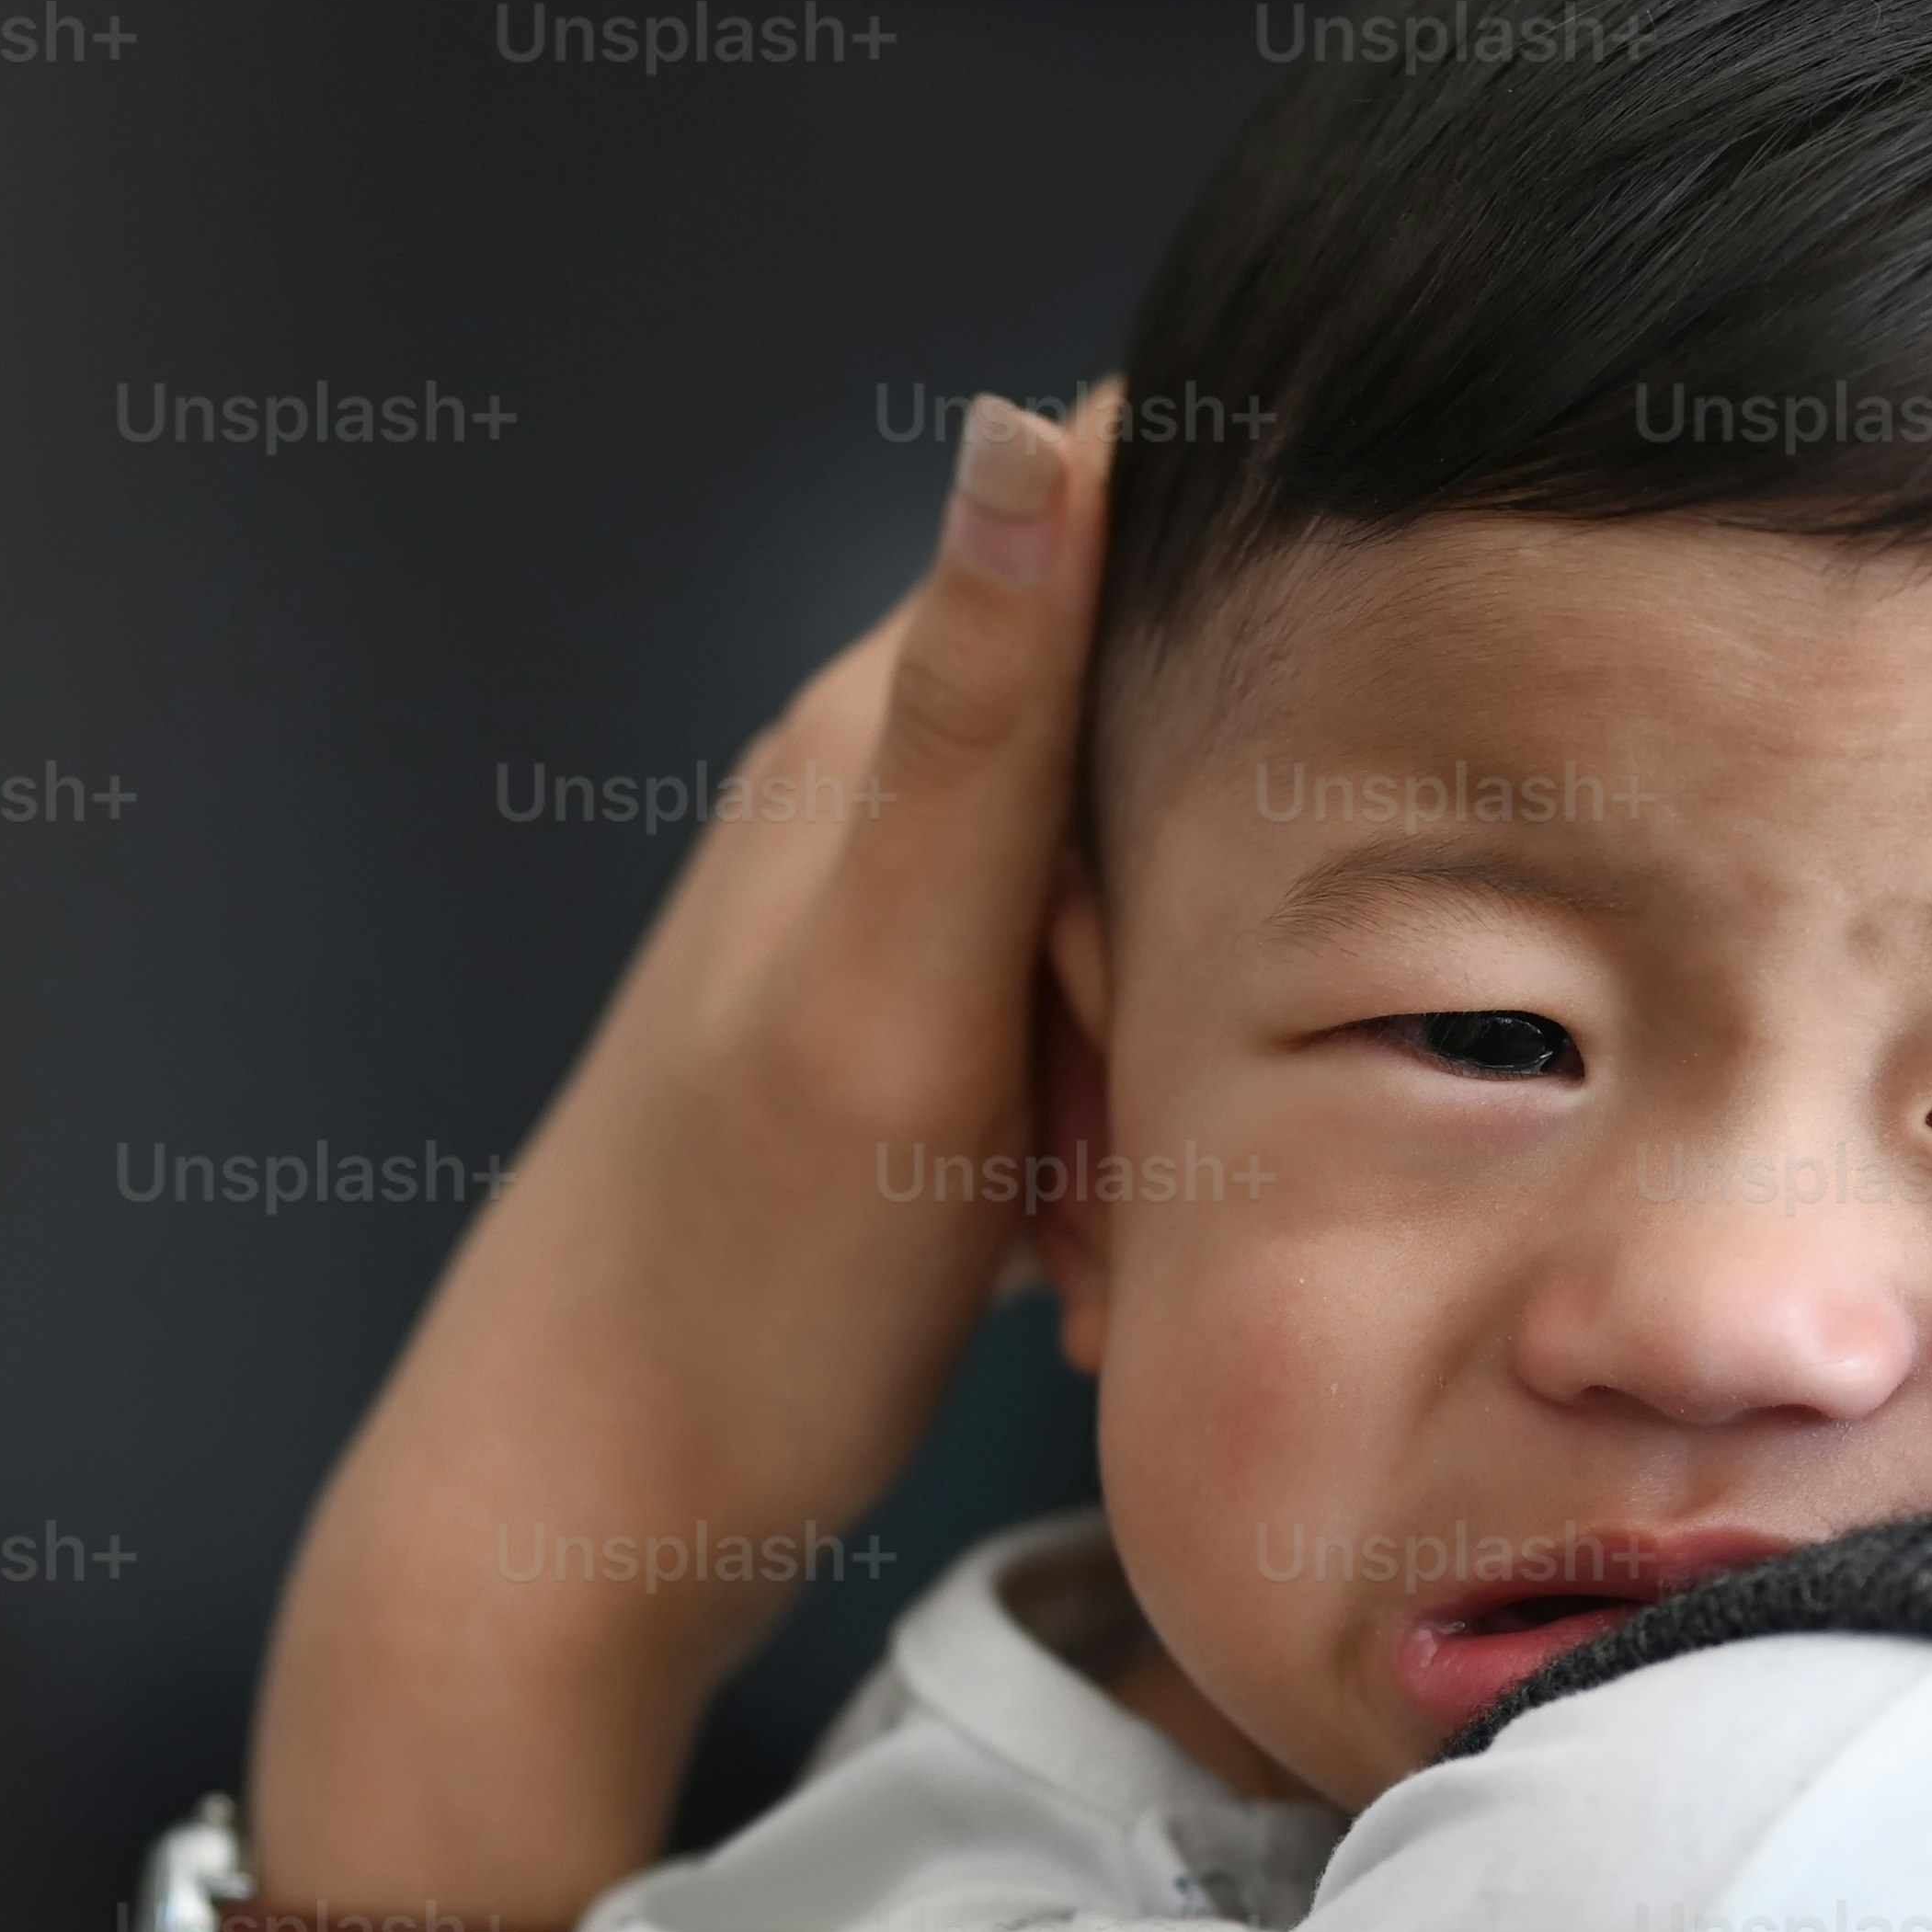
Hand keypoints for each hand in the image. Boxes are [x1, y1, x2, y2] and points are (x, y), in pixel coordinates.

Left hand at [250, 392, 1123, 1904]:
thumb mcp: (895, 986)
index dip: (1261, 624)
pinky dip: (1111, 1151)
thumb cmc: (731, 1277)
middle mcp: (870, 802)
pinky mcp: (903, 1058)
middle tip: (1177, 1104)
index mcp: (871, 739)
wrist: (582, 1510)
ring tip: (1107, 1219)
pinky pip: (1081, 1049)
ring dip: (1170, 1065)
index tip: (1349, 778)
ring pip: (1134, 919)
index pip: (1123, 535)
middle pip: (1155, 754)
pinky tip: (1073, 1269)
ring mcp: (883, 933)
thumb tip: (1034, 421)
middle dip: (1221, 920)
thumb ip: (983, 721)